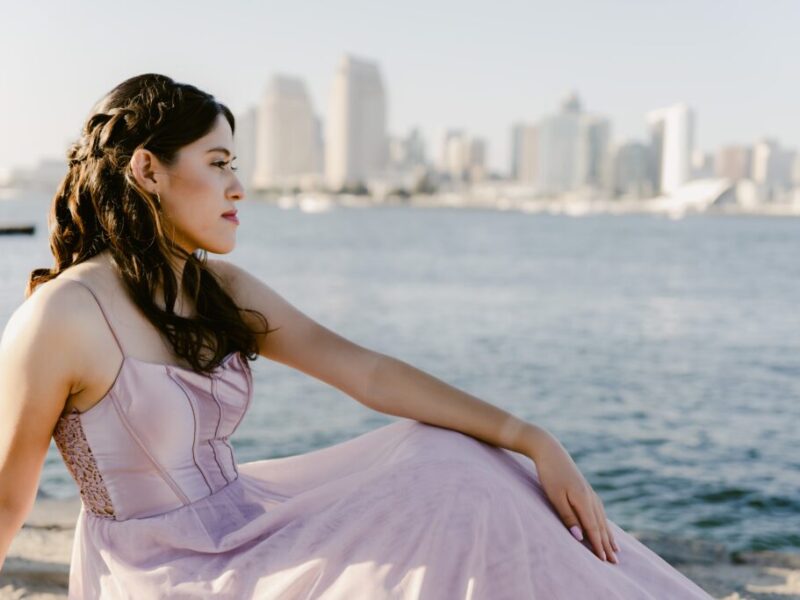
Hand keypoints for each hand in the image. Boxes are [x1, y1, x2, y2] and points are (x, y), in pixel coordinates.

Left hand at [524, 427, 619, 563]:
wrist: (549, 451)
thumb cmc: (549, 475)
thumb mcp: (555, 498)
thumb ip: (568, 517)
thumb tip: (580, 537)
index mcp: (584, 500)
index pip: (593, 529)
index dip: (599, 546)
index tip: (604, 562)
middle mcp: (591, 497)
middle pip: (601, 525)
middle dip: (608, 544)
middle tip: (615, 563)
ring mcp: (589, 492)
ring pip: (602, 518)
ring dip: (608, 535)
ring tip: (616, 549)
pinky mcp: (585, 489)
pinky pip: (598, 510)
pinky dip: (603, 522)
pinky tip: (604, 526)